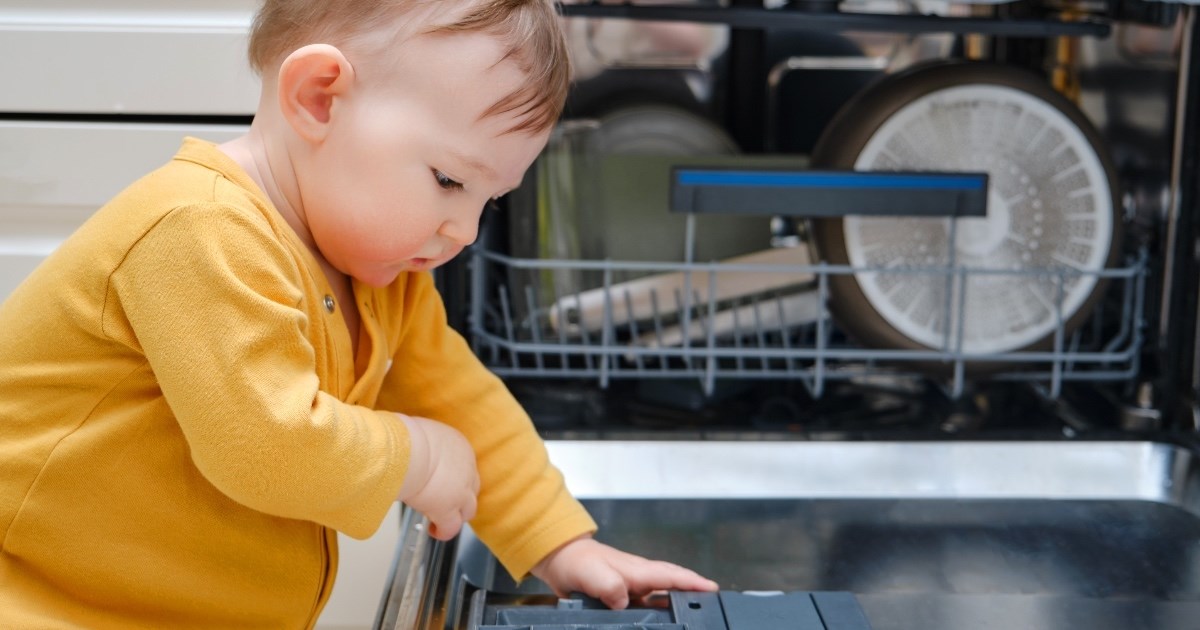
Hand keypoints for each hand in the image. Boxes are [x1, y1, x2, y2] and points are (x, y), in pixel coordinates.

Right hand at [396, 414, 479, 540]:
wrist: (407, 450)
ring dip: (456, 515)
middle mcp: (467, 468)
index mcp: (459, 446)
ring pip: (468, 510)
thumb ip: (422, 442)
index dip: (454, 475)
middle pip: (472, 487)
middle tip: (442, 500)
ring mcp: (461, 491)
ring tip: (440, 519)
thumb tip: (408, 444)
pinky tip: (433, 530)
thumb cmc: (405, 437)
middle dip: (459, 495)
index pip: (464, 465)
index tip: (440, 480)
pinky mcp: (448, 509)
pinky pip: (451, 527)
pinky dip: (444, 531)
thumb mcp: (420, 433)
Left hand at [530, 536, 718, 609]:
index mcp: (637, 570)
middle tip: (711, 606)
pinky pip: (646, 606)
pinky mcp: (623, 595)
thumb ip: (611, 587)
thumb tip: (624, 603)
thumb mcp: (593, 574)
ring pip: (661, 597)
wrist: (560, 559)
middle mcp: (639, 577)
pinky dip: (656, 612)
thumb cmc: (577, 561)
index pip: (671, 576)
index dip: (693, 583)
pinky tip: (658, 621)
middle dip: (693, 593)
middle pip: (673, 585)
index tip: (713, 589)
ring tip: (691, 616)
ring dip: (676, 605)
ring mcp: (632, 586)